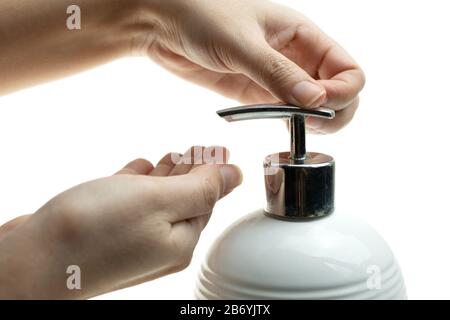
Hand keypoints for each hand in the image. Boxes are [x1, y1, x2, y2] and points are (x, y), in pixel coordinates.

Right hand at [0, 146, 241, 298]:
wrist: (30, 261)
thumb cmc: (92, 231)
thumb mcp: (159, 201)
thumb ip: (200, 188)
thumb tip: (235, 174)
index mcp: (180, 240)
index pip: (208, 200)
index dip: (213, 171)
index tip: (216, 147)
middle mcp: (159, 245)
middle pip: (184, 201)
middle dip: (192, 172)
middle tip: (198, 148)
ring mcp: (131, 240)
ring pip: (158, 201)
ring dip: (167, 176)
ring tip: (174, 156)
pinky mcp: (106, 232)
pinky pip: (130, 203)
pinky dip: (138, 184)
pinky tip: (140, 170)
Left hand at [140, 0, 364, 132]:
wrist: (165, 25)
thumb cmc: (202, 16)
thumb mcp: (243, 43)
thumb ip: (279, 74)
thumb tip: (316, 101)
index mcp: (303, 36)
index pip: (348, 70)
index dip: (343, 92)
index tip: (319, 105)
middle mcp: (297, 58)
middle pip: (339, 92)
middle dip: (334, 112)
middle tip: (309, 123)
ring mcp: (279, 78)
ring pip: (314, 107)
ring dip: (312, 123)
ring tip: (294, 127)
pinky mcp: (258, 94)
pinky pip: (286, 114)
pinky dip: (290, 126)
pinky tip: (280, 129)